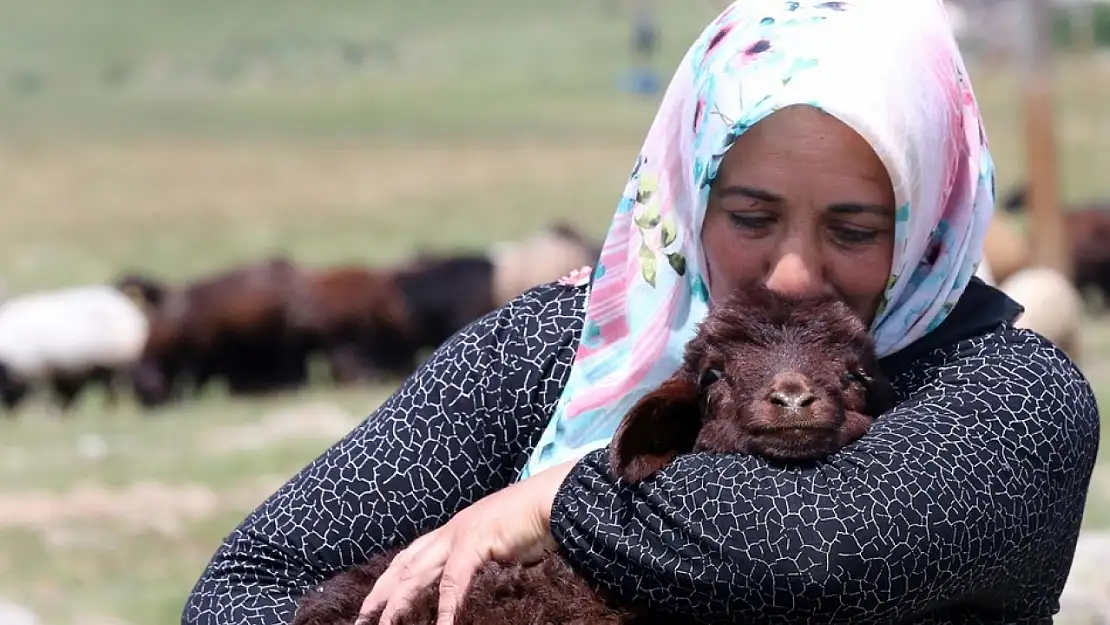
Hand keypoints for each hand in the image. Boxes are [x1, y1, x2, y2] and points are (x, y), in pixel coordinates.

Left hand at [360, 458, 577, 624]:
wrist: (554, 501)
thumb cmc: (534, 524)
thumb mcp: (500, 549)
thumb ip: (483, 566)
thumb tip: (476, 591)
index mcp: (453, 530)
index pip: (411, 557)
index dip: (390, 580)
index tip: (374, 603)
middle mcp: (450, 530)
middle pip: (404, 564)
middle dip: (381, 593)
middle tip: (362, 619)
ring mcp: (460, 534)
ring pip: (417, 572)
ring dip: (398, 602)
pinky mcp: (476, 541)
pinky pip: (454, 579)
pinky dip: (447, 605)